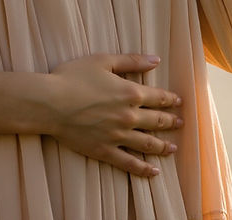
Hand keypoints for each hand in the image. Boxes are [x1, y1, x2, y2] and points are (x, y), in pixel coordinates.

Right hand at [45, 53, 182, 177]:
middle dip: (170, 122)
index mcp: (130, 93)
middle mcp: (129, 117)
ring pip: (147, 144)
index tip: (179, 102)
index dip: (170, 100)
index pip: (158, 98)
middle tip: (180, 124)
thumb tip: (155, 59)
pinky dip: (143, 169)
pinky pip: (129, 163)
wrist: (50, 103)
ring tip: (172, 148)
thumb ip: (131, 60)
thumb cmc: (73, 76)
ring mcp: (118, 136)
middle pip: (156, 121)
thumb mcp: (103, 60)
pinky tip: (153, 171)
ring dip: (162, 146)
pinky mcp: (105, 151)